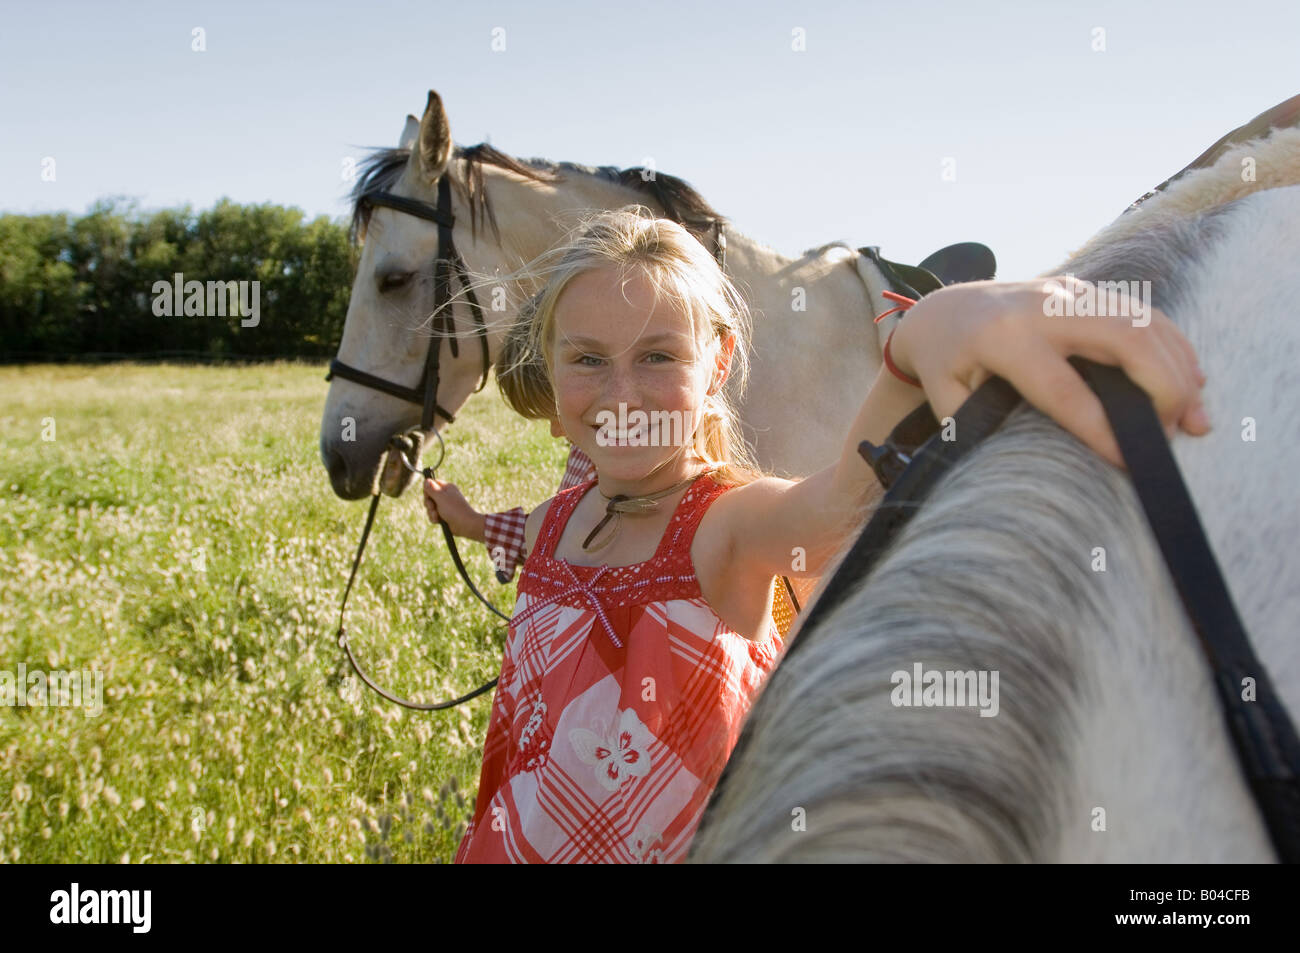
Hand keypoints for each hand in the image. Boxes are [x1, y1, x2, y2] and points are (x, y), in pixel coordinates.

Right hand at [423, 478, 486, 540]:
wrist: (465, 524)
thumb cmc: (454, 509)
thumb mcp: (441, 497)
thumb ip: (432, 489)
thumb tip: (426, 480)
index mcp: (447, 488)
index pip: (432, 484)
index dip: (427, 490)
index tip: (428, 496)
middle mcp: (446, 496)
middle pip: (429, 496)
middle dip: (429, 504)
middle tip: (433, 507)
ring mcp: (445, 506)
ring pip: (430, 507)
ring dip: (431, 512)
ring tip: (437, 515)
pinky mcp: (444, 515)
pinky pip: (433, 515)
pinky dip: (434, 518)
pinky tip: (438, 521)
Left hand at [890, 277, 1209, 466]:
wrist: (942, 309)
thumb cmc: (945, 363)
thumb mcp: (946, 399)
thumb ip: (982, 427)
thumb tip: (1027, 464)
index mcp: (1003, 339)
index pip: (1064, 390)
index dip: (1101, 429)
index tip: (1130, 463)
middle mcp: (1042, 308)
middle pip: (1123, 340)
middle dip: (1161, 389)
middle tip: (1176, 435)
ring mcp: (1068, 292)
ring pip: (1142, 322)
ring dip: (1179, 369)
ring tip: (1196, 418)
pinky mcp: (1085, 290)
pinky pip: (1143, 313)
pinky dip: (1174, 346)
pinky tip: (1193, 381)